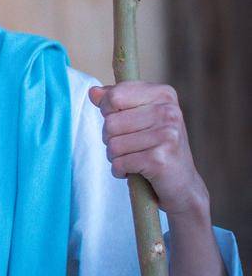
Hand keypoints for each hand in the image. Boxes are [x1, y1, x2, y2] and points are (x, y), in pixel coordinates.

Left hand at [89, 81, 209, 217]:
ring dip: (115, 157)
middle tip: (127, 147)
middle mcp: (168, 112)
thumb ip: (117, 101)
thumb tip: (93, 92)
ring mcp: (167, 136)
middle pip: (111, 122)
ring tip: (131, 159)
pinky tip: (133, 171)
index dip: (107, 111)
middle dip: (110, 139)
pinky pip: (120, 163)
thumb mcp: (141, 117)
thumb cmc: (158, 147)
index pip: (115, 95)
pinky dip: (119, 170)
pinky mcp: (159, 160)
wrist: (182, 184)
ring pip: (113, 144)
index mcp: (164, 95)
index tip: (119, 121)